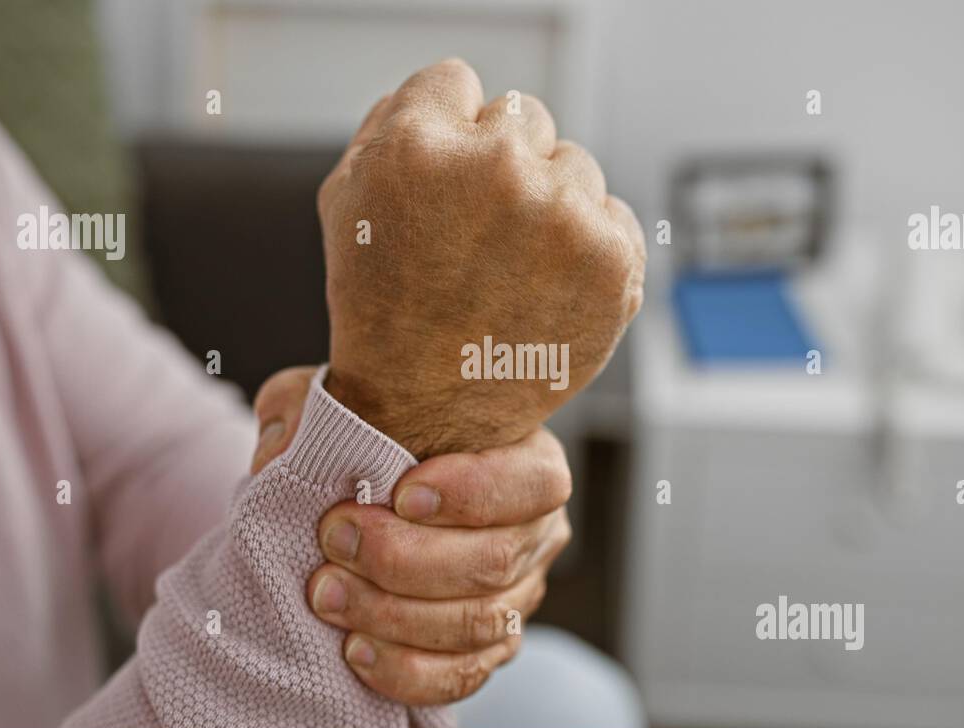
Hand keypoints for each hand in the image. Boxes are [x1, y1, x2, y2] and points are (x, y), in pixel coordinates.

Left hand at [252, 367, 572, 705]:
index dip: (472, 492)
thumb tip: (282, 448)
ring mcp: (519, 594)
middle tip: (335, 540)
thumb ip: (316, 406)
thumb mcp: (343, 400)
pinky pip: (460, 676)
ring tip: (328, 596)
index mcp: (529, 460)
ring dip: (394, 615)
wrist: (369, 493)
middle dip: (405, 558)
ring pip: (476, 623)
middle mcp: (536, 532)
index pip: (531, 482)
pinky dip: (406, 669)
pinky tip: (355, 649)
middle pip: (494, 559)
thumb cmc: (374, 436)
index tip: (399, 493)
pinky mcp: (490, 646)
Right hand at [318, 58, 645, 457]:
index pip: (457, 83)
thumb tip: (458, 91)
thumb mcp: (349, 199)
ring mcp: (560, 214)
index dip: (445, 136)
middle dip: (502, 168)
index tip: (440, 188)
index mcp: (418, 146)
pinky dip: (590, 251)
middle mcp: (495, 169)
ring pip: (574, 165)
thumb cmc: (386, 302)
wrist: (426, 408)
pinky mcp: (610, 258)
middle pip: (523, 117)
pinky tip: (549, 292)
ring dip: (551, 208)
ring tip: (510, 272)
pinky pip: (614, 215)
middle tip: (474, 239)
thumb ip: (394, 123)